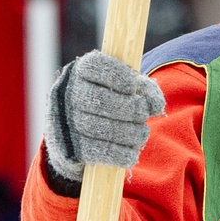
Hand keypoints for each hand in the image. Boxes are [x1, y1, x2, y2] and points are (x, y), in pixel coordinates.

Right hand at [44, 50, 165, 183]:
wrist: (78, 137)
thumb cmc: (108, 104)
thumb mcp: (125, 89)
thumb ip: (143, 91)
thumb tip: (156, 105)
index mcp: (79, 72)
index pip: (93, 66)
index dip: (115, 74)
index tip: (133, 85)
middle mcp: (65, 94)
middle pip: (96, 100)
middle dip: (127, 108)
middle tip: (143, 114)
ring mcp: (63, 122)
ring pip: (96, 127)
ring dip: (126, 133)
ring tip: (141, 134)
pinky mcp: (67, 148)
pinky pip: (93, 151)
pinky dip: (117, 154)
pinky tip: (131, 154)